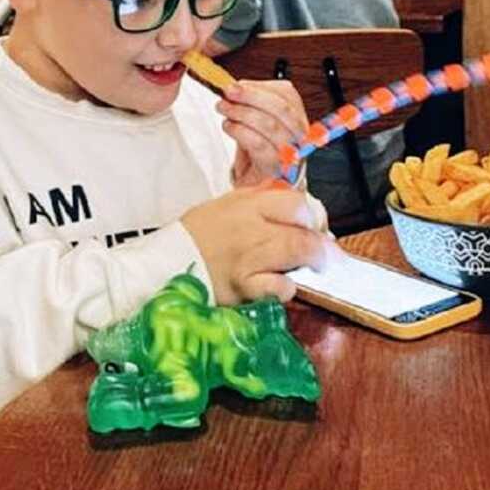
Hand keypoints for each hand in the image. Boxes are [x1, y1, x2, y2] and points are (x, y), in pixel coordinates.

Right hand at [181, 185, 329, 304]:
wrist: (164, 264)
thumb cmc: (198, 236)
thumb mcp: (226, 205)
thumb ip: (261, 201)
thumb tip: (297, 205)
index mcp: (247, 205)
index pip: (296, 201)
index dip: (312, 215)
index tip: (313, 226)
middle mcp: (250, 228)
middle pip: (304, 228)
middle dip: (323, 244)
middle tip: (325, 254)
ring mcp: (248, 257)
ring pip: (298, 252)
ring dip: (313, 262)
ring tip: (314, 268)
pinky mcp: (243, 287)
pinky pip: (278, 287)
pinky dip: (286, 288)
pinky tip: (282, 288)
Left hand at [217, 80, 307, 186]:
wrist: (261, 192)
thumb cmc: (259, 159)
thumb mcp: (257, 126)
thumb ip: (251, 106)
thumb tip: (235, 89)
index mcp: (297, 120)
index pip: (288, 95)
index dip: (261, 86)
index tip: (238, 84)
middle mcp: (300, 137)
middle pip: (281, 108)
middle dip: (251, 96)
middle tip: (229, 93)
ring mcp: (291, 155)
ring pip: (270, 125)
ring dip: (242, 113)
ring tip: (224, 109)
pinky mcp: (278, 170)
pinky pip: (260, 145)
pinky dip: (241, 132)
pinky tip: (229, 127)